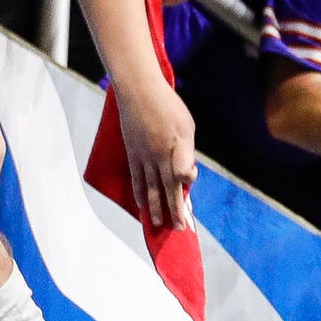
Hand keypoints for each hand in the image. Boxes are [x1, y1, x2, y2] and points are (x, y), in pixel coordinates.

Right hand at [117, 79, 196, 230]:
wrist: (139, 91)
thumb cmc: (167, 106)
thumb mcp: (186, 127)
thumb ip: (186, 153)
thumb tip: (187, 176)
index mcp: (171, 152)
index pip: (179, 182)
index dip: (183, 196)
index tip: (188, 207)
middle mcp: (155, 158)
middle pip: (165, 190)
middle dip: (171, 211)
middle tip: (177, 229)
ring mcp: (141, 157)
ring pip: (149, 188)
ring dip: (153, 208)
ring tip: (155, 224)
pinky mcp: (132, 153)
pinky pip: (136, 179)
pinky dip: (139, 193)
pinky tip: (141, 203)